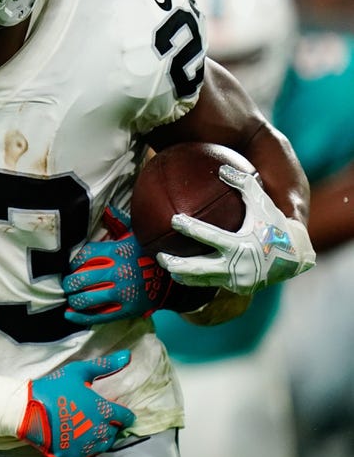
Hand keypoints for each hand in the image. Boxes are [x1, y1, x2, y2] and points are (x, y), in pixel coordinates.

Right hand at [18, 350, 134, 456]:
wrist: (28, 408)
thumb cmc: (53, 388)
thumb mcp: (79, 372)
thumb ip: (105, 365)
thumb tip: (129, 355)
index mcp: (104, 410)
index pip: (125, 416)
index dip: (121, 413)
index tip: (115, 412)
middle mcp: (100, 431)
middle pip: (114, 432)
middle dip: (109, 426)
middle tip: (98, 419)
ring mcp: (87, 447)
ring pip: (104, 447)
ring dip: (101, 440)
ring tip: (90, 432)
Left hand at [62, 208, 171, 324]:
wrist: (172, 280)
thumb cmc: (148, 255)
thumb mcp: (136, 236)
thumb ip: (119, 223)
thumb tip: (107, 209)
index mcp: (117, 252)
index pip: (84, 256)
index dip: (73, 263)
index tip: (71, 267)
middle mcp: (117, 272)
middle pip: (80, 279)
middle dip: (69, 283)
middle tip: (68, 284)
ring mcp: (121, 292)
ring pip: (85, 299)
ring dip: (73, 299)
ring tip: (72, 297)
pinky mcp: (125, 309)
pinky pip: (98, 316)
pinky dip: (81, 317)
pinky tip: (70, 314)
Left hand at [157, 165, 315, 294]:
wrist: (296, 256)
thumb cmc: (275, 225)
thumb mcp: (262, 204)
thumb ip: (244, 184)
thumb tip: (222, 168)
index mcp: (242, 245)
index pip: (211, 237)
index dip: (191, 228)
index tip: (174, 220)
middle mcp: (238, 266)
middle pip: (200, 268)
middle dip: (178, 264)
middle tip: (160, 256)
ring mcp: (238, 280)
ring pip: (204, 280)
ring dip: (183, 275)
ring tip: (166, 268)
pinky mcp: (238, 288)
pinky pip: (213, 284)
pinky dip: (198, 280)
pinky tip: (182, 275)